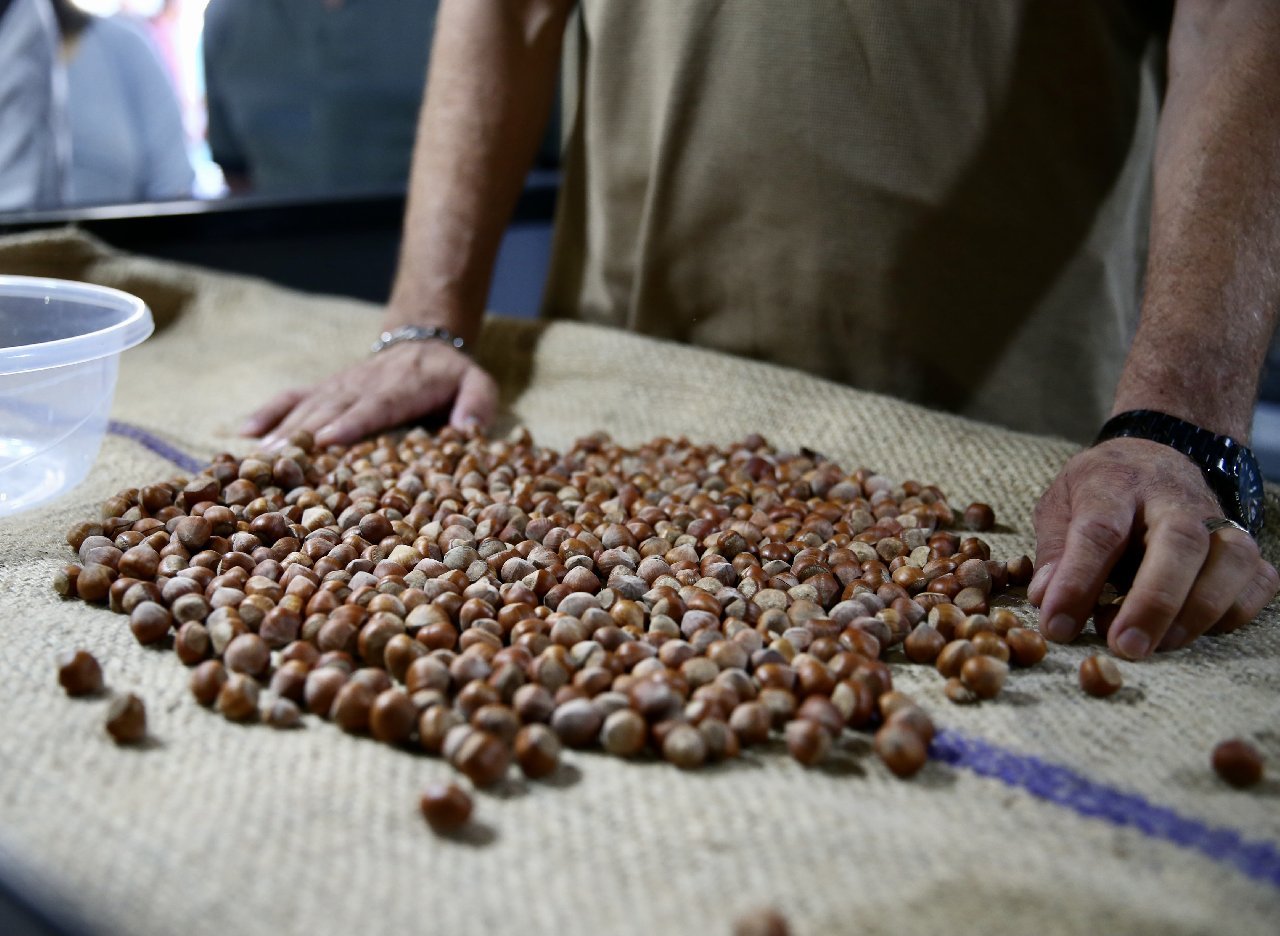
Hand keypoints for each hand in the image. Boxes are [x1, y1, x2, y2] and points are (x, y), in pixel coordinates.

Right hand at [239, 340, 497, 446]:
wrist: (423, 341)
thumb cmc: (451, 376)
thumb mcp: (477, 384)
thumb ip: (477, 405)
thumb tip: (469, 432)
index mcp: (401, 388)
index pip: (374, 406)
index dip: (351, 423)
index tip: (328, 441)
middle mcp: (363, 385)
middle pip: (331, 409)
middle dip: (306, 434)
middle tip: (279, 461)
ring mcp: (340, 386)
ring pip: (307, 406)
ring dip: (282, 429)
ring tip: (258, 457)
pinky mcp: (325, 389)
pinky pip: (292, 397)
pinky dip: (268, 412)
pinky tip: (244, 433)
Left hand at [1029, 438, 1277, 658]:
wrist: (1156, 456)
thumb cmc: (1100, 490)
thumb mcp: (1059, 503)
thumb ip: (1054, 550)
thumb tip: (1044, 599)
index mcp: (1116, 483)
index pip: (1100, 531)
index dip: (1078, 581)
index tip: (1057, 624)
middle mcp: (1174, 497)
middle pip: (1180, 542)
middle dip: (1154, 600)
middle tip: (1125, 646)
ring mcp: (1217, 519)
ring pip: (1230, 561)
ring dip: (1197, 611)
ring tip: (1157, 646)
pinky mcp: (1245, 545)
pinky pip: (1258, 580)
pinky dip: (1234, 611)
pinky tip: (1196, 629)